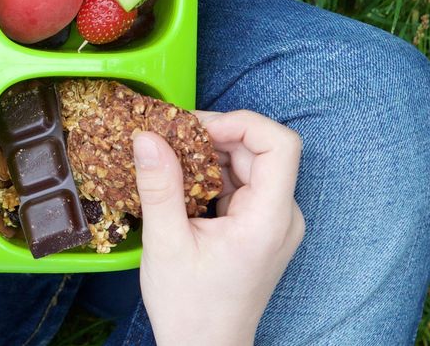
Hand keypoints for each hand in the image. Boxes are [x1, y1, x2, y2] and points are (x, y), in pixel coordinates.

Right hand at [134, 110, 304, 345]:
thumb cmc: (189, 306)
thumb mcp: (165, 243)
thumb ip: (159, 186)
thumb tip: (147, 136)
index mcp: (268, 220)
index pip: (280, 145)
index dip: (240, 124)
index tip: (195, 130)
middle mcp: (282, 217)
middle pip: (261, 150)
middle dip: (215, 136)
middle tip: (168, 139)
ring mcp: (274, 222)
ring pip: (250, 163)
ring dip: (210, 154)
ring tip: (169, 160)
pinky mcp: (261, 226)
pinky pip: (243, 183)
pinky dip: (212, 174)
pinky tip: (181, 182)